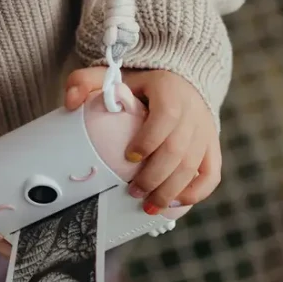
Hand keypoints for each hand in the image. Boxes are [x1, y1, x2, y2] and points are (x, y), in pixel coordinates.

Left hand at [65, 67, 220, 212]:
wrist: (179, 81)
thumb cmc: (139, 84)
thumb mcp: (113, 75)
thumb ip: (85, 81)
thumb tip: (70, 104)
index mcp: (170, 91)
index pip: (166, 117)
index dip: (149, 140)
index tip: (128, 158)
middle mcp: (193, 111)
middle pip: (178, 149)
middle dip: (155, 176)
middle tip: (133, 192)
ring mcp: (205, 130)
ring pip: (194, 166)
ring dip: (171, 190)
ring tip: (149, 206)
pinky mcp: (212, 146)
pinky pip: (212, 174)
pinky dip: (197, 192)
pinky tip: (176, 203)